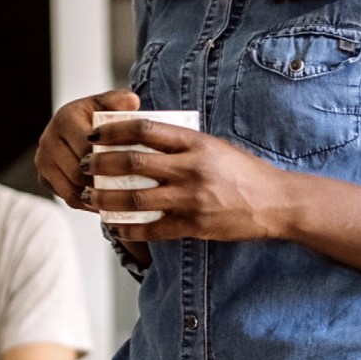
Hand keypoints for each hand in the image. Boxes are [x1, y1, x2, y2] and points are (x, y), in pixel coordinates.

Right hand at [36, 89, 139, 210]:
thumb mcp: (110, 104)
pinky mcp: (43, 178)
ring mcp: (42, 160)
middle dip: (102, 182)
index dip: (108, 161)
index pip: (87, 147)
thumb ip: (122, 101)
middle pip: (78, 172)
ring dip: (94, 197)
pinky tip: (106, 203)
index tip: (129, 170)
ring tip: (118, 200)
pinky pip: (67, 197)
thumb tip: (133, 102)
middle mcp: (48, 139)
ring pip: (72, 189)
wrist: (80, 126)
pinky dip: (87, 203)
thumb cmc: (100, 117)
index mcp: (64, 118)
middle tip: (126, 192)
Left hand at [83, 117, 295, 242]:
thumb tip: (146, 138)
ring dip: (107, 200)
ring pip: (136, 198)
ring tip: (90, 198)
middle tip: (85, 167)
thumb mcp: (216, 146)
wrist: (275, 203)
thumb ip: (184, 143)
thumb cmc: (245, 172)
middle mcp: (191, 168)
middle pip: (133, 162)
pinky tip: (115, 226)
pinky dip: (130, 229)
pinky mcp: (194, 225)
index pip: (145, 130)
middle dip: (101, 165)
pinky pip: (153, 229)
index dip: (114, 131)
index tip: (95, 135)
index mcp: (196, 143)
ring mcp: (191, 198)